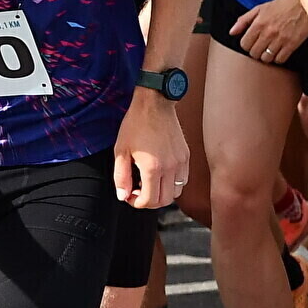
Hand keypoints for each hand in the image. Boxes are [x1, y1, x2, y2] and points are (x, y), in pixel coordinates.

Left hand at [110, 92, 187, 209]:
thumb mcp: (121, 150)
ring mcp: (181, 162)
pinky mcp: (186, 156)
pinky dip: (172, 184)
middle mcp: (170, 167)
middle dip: (149, 202)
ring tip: (149, 183)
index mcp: (153, 168)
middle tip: (138, 192)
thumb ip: (121, 177)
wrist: (154, 103)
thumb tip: (123, 196)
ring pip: (176, 192)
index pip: (150, 200)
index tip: (129, 196)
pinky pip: (183, 180)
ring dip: (162, 194)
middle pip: (165, 201)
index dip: (137, 203)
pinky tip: (160, 174)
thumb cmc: (136, 124)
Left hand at [235, 0, 307, 63]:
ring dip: (266, 56)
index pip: (244, 44)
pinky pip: (280, 59)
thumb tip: (232, 32)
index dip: (247, 45)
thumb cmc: (281, 6)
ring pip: (266, 59)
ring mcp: (280, 39)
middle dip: (256, 52)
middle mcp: (268, 33)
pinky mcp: (292, 44)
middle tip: (261, 47)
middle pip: (254, 53)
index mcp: (258, 24)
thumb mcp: (259, 9)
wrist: (303, 5)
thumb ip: (244, 20)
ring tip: (270, 50)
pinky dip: (278, 58)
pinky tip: (279, 51)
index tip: (252, 43)